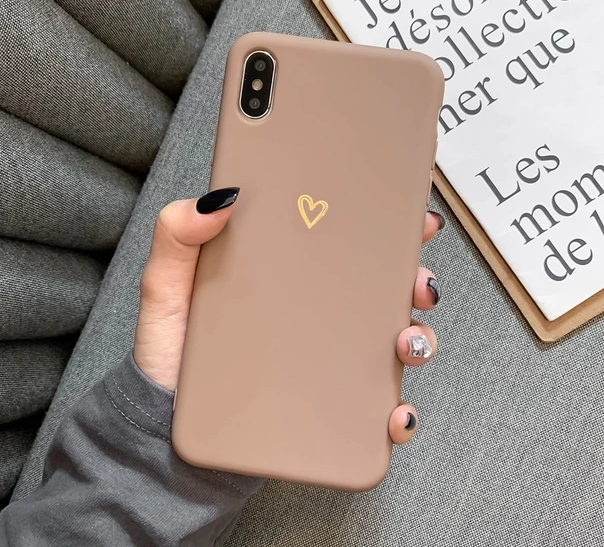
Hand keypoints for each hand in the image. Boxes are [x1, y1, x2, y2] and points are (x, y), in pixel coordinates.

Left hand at [134, 188, 443, 444]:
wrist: (168, 427)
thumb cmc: (171, 354)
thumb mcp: (166, 288)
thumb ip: (178, 237)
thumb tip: (222, 197)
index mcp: (285, 273)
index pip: (340, 239)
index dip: (381, 222)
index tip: (409, 213)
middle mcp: (314, 311)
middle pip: (378, 286)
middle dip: (413, 277)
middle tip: (417, 280)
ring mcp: (326, 357)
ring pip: (390, 339)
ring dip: (418, 337)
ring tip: (405, 341)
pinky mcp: (328, 403)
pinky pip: (376, 405)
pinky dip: (398, 409)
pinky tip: (393, 410)